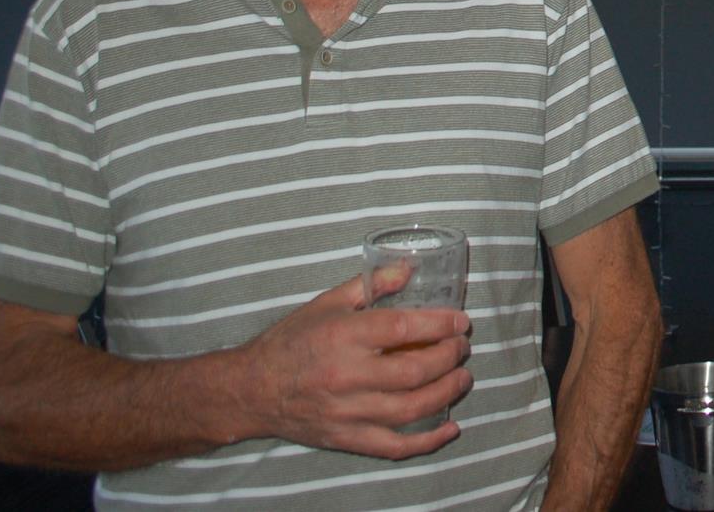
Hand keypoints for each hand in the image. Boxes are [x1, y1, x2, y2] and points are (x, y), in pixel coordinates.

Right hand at [234, 265, 472, 458]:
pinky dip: (426, 442)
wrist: (250, 389)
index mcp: (343, 335)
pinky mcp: (346, 438)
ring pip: (411, 408)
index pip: (404, 327)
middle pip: (414, 370)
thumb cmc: (290, 342)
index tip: (461, 322)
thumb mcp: (326, 303)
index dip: (440, 325)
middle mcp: (347, 375)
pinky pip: (393, 446)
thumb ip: (371, 284)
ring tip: (462, 378)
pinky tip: (450, 428)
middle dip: (449, 358)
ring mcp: (347, 411)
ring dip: (446, 393)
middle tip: (463, 348)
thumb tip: (409, 268)